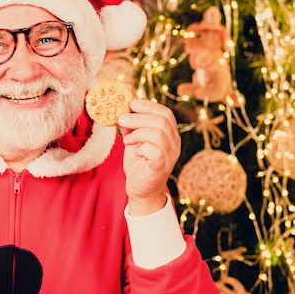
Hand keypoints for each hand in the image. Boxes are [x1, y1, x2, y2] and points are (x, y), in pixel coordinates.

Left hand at [117, 99, 180, 216]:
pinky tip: (134, 151)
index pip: (166, 113)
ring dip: (137, 133)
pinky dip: (141, 147)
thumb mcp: (133, 141)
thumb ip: (130, 127)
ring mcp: (170, 156)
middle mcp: (174, 144)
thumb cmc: (139, 164)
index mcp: (170, 134)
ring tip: (126, 140)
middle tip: (121, 119)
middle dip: (138, 117)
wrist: (141, 190)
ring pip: (158, 134)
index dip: (148, 105)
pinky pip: (154, 151)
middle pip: (162, 121)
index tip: (131, 103)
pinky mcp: (161, 167)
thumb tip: (120, 112)